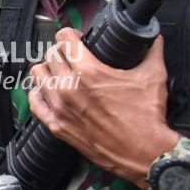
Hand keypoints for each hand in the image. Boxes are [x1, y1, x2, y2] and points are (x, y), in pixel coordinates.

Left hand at [26, 28, 178, 185]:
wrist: (144, 154)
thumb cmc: (147, 118)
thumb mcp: (153, 77)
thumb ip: (152, 51)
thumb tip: (154, 38)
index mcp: (89, 72)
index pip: (64, 39)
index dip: (70, 35)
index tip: (76, 39)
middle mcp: (69, 88)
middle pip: (50, 55)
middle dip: (62, 52)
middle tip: (72, 56)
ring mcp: (60, 108)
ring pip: (37, 75)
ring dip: (48, 70)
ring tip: (59, 72)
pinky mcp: (57, 126)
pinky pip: (34, 103)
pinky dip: (39, 94)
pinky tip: (49, 92)